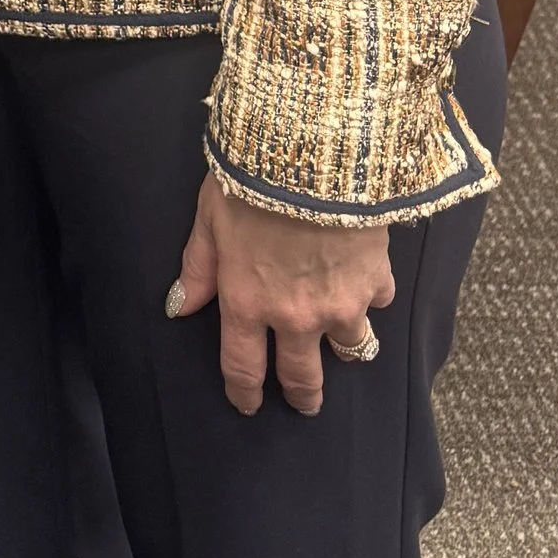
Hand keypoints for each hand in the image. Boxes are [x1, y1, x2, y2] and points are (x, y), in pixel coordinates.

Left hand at [166, 172, 393, 416]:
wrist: (313, 153)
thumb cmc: (250, 179)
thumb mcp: (209, 217)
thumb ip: (198, 267)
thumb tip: (179, 306)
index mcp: (247, 302)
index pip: (242, 367)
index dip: (244, 393)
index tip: (247, 405)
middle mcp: (295, 316)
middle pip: (301, 375)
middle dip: (302, 394)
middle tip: (304, 403)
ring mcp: (341, 303)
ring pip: (349, 348)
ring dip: (344, 348)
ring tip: (344, 346)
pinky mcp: (376, 281)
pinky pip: (378, 303)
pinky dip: (372, 297)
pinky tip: (367, 284)